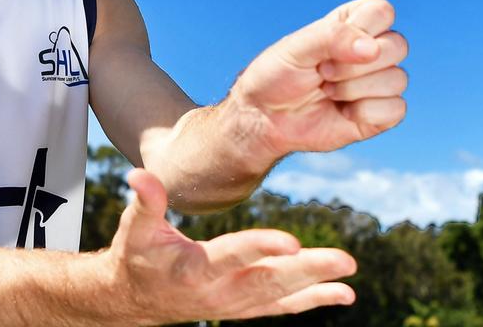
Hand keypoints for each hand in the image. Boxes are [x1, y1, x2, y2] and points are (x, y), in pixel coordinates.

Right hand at [106, 169, 356, 323]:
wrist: (133, 300)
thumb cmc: (136, 255)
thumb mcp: (135, 228)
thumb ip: (146, 202)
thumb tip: (139, 173)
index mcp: (192, 269)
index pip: (231, 257)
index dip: (260, 248)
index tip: (292, 242)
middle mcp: (217, 293)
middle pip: (268, 280)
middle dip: (308, 271)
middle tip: (344, 260)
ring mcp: (233, 305)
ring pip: (279, 294)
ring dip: (317, 284)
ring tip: (349, 274)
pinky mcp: (242, 308)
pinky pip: (280, 306)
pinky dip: (312, 300)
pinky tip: (343, 294)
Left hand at [231, 0, 407, 157]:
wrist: (265, 118)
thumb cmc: (278, 75)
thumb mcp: (296, 47)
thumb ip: (333, 37)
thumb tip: (372, 48)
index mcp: (355, 23)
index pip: (382, 12)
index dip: (360, 31)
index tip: (328, 46)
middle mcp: (373, 49)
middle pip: (398, 46)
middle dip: (354, 65)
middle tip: (323, 72)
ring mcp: (379, 81)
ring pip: (398, 79)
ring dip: (353, 90)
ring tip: (328, 91)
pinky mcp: (381, 113)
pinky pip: (397, 109)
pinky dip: (364, 113)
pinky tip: (342, 112)